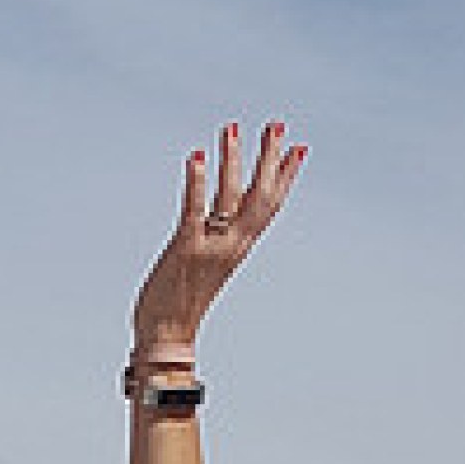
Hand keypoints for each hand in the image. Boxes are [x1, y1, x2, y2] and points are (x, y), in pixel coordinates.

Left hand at [131, 117, 306, 359]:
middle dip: (269, 159)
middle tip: (276, 124)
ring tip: (231, 128)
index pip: (269, 206)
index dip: (285, 176)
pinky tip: (198, 157)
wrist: (166, 338)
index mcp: (239, 247)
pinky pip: (194, 211)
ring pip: (229, 197)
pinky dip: (197, 183)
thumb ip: (215, 239)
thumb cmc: (181, 304)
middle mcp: (231, 245)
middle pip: (259, 196)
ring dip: (232, 160)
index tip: (298, 147)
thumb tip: (217, 218)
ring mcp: (210, 247)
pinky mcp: (185, 250)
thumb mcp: (207, 265)